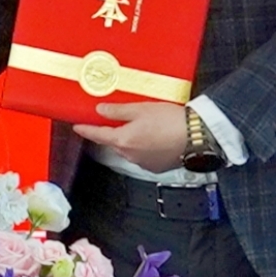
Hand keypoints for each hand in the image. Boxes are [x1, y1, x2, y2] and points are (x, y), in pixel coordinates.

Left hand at [71, 99, 189, 173]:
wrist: (196, 137)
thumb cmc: (171, 121)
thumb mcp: (141, 109)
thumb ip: (118, 110)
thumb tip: (101, 110)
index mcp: (123, 140)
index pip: (98, 135)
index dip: (86, 130)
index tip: (78, 127)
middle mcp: (130, 155)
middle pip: (115, 142)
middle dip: (115, 132)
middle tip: (120, 119)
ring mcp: (143, 163)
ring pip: (130, 149)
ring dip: (132, 139)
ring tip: (146, 126)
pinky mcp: (156, 167)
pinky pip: (144, 156)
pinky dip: (145, 147)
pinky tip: (156, 137)